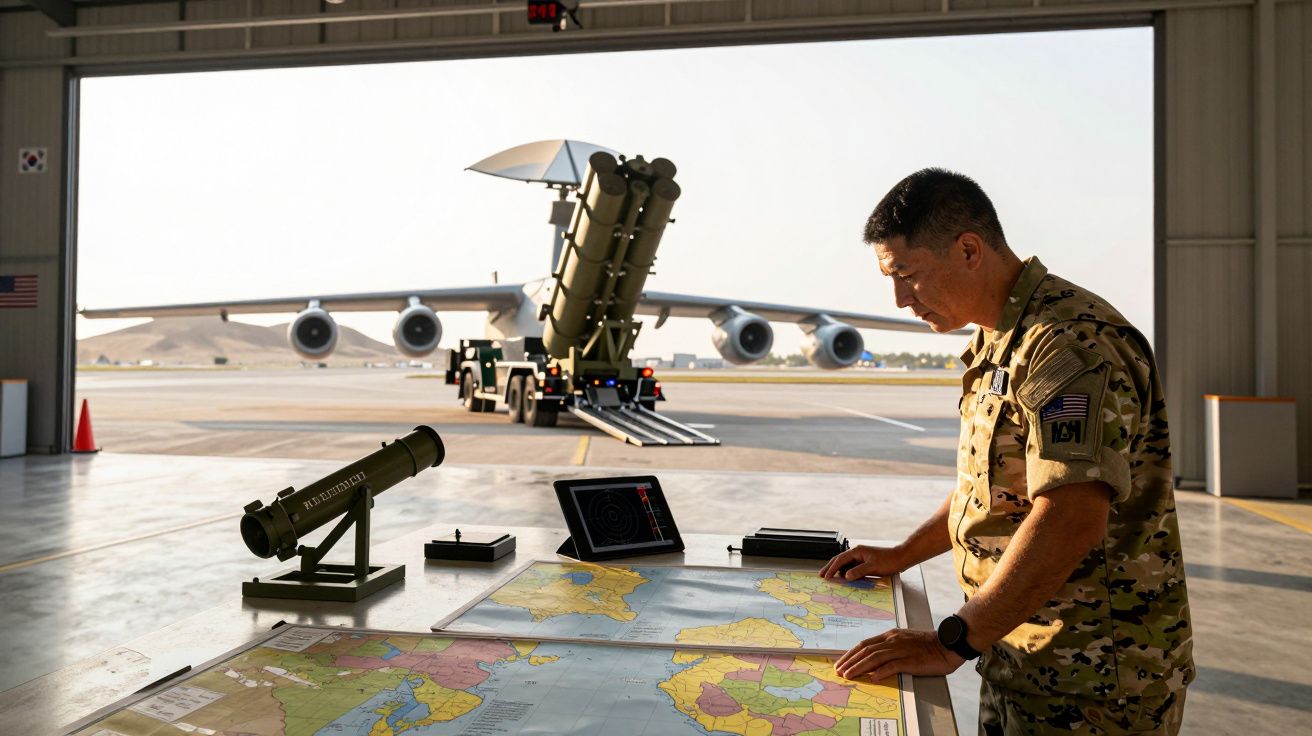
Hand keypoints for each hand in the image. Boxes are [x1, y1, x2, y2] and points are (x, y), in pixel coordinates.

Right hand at [818, 545, 905, 580]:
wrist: (901, 558)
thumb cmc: (889, 561)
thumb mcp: (872, 567)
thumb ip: (858, 571)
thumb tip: (845, 576)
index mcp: (857, 551)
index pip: (840, 560)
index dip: (832, 568)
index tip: (825, 576)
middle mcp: (857, 553)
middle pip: (840, 561)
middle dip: (830, 568)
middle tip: (821, 575)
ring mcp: (861, 558)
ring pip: (846, 565)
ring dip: (839, 572)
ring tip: (831, 579)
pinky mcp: (866, 563)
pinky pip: (853, 568)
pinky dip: (847, 573)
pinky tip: (846, 579)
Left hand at [833, 629, 964, 680]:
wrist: (947, 644)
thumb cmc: (927, 645)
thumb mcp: (904, 641)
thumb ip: (889, 648)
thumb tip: (873, 662)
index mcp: (890, 635)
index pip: (865, 644)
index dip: (851, 654)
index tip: (841, 663)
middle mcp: (893, 641)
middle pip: (866, 650)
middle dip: (850, 661)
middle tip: (839, 671)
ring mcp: (901, 650)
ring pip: (875, 657)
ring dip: (860, 667)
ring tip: (849, 675)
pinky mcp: (911, 660)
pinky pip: (894, 666)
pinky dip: (882, 671)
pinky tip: (873, 677)